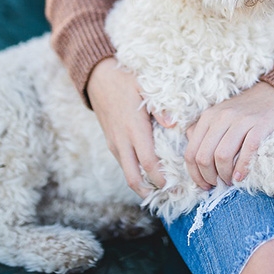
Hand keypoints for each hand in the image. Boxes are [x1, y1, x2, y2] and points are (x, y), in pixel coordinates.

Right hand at [86, 57, 167, 197]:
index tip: (175, 186)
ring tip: (162, 188)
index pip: (148, 162)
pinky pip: (124, 163)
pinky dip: (136, 172)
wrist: (97, 78)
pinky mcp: (111, 142)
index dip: (160, 178)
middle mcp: (122, 140)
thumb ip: (160, 106)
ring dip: (142, 184)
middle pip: (133, 178)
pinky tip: (149, 172)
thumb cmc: (125, 80)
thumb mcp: (144, 86)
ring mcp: (114, 143)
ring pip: (127, 173)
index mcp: (134, 128)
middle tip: (169, 195)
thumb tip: (174, 124)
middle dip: (149, 191)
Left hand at [184, 82, 273, 189]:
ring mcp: (241, 120)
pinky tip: (241, 176)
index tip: (204, 185)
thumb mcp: (219, 118)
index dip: (195, 174)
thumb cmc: (245, 114)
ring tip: (230, 181)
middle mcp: (221, 117)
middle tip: (218, 185)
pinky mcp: (260, 125)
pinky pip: (247, 150)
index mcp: (208, 117)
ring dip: (224, 175)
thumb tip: (192, 158)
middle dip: (209, 177)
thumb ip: (202, 133)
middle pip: (204, 156)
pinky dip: (242, 168)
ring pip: (222, 156)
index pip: (191, 152)